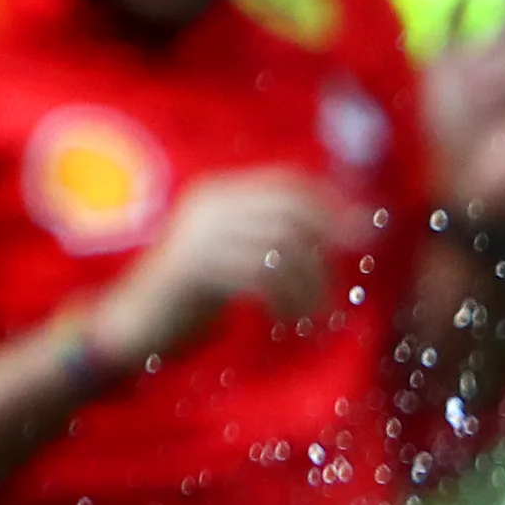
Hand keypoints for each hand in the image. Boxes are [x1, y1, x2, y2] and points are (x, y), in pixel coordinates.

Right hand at [88, 168, 360, 368]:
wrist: (138, 322)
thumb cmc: (199, 293)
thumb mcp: (244, 256)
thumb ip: (283, 239)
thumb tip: (352, 228)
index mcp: (220, 193)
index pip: (286, 182)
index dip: (330, 202)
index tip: (366, 231)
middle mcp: (208, 204)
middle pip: (289, 212)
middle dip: (327, 245)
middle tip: (341, 283)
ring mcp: (198, 232)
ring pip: (281, 247)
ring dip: (309, 284)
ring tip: (314, 313)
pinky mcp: (193, 267)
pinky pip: (260, 276)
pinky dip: (286, 299)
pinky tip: (289, 320)